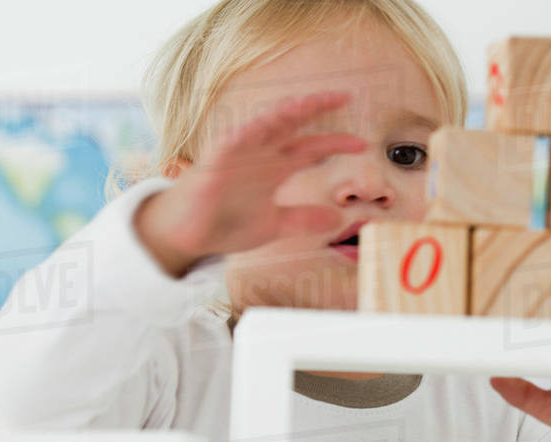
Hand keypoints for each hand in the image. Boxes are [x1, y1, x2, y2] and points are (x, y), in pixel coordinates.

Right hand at [134, 91, 366, 276]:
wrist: (188, 236)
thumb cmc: (226, 223)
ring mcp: (237, 155)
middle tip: (342, 96)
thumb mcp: (273, 225)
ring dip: (283, 112)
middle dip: (314, 109)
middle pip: (291, 125)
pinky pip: (230, 142)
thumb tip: (337, 219)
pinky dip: (245, 133)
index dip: (335, 143)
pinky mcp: (214, 163)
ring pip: (263, 125)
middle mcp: (259, 155)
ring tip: (305, 102)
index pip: (310, 148)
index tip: (362, 144)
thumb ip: (303, 219)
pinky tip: (259, 126)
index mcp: (275, 167)